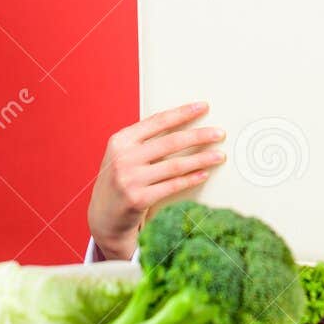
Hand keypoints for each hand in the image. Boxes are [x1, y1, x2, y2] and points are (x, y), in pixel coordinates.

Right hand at [87, 102, 225, 259]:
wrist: (103, 216)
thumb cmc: (120, 180)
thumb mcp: (123, 155)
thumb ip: (144, 140)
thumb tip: (182, 122)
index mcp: (120, 140)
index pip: (157, 121)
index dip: (183, 113)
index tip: (202, 107)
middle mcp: (123, 158)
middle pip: (171, 142)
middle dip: (199, 136)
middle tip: (219, 133)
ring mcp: (130, 179)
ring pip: (175, 165)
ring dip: (202, 159)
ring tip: (219, 156)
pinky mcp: (139, 199)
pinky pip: (173, 185)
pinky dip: (191, 179)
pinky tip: (204, 174)